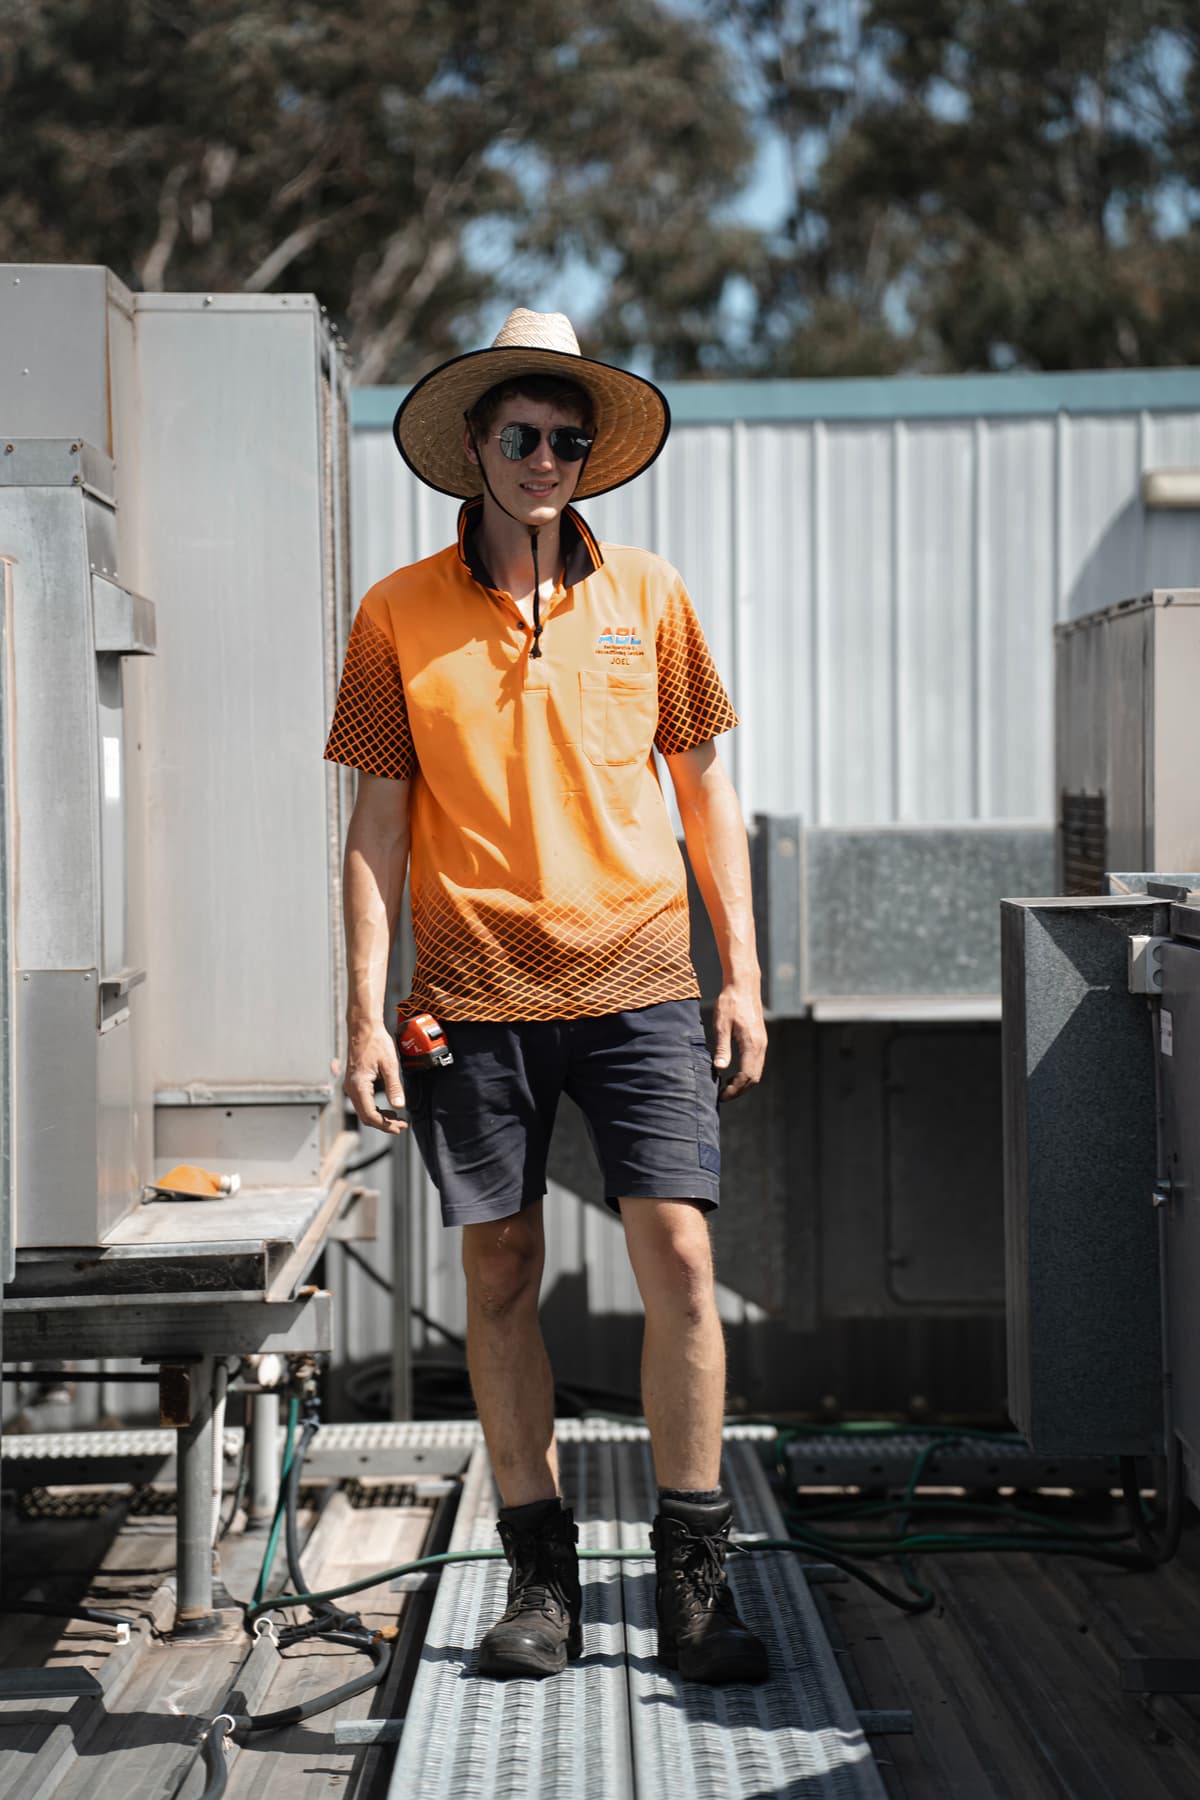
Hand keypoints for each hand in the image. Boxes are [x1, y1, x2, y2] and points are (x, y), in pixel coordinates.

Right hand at [344, 1018, 407, 1132]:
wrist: (363, 1028)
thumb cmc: (376, 1042)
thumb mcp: (389, 1065)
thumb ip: (394, 1087)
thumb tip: (399, 1106)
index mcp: (359, 1085)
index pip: (370, 1115)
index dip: (385, 1124)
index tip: (399, 1127)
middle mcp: (351, 1088)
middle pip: (366, 1116)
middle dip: (383, 1124)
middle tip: (401, 1126)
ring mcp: (351, 1086)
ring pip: (364, 1111)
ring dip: (380, 1117)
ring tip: (396, 1119)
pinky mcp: (354, 1082)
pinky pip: (363, 1102)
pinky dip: (375, 1109)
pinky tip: (388, 1108)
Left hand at [711, 981, 766, 1100]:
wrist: (744, 986)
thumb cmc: (730, 1003)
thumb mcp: (721, 1024)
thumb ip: (722, 1047)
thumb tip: (720, 1068)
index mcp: (752, 1044)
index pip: (746, 1075)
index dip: (735, 1089)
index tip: (721, 1095)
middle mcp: (761, 1046)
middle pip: (754, 1077)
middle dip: (740, 1089)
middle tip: (723, 1095)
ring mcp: (762, 1043)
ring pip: (757, 1071)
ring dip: (743, 1082)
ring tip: (726, 1087)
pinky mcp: (760, 1040)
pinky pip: (756, 1063)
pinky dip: (747, 1073)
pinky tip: (733, 1073)